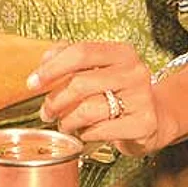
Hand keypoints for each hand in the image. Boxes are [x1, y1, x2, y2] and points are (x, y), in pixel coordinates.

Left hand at [27, 41, 172, 155]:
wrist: (155, 117)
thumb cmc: (117, 91)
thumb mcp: (98, 68)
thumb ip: (69, 57)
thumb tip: (44, 62)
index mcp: (122, 52)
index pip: (80, 52)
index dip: (52, 68)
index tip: (32, 83)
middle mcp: (134, 72)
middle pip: (80, 83)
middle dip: (55, 100)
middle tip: (46, 112)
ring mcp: (142, 98)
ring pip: (88, 109)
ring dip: (68, 121)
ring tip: (64, 124)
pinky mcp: (144, 124)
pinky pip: (101, 130)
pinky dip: (85, 134)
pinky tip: (84, 133)